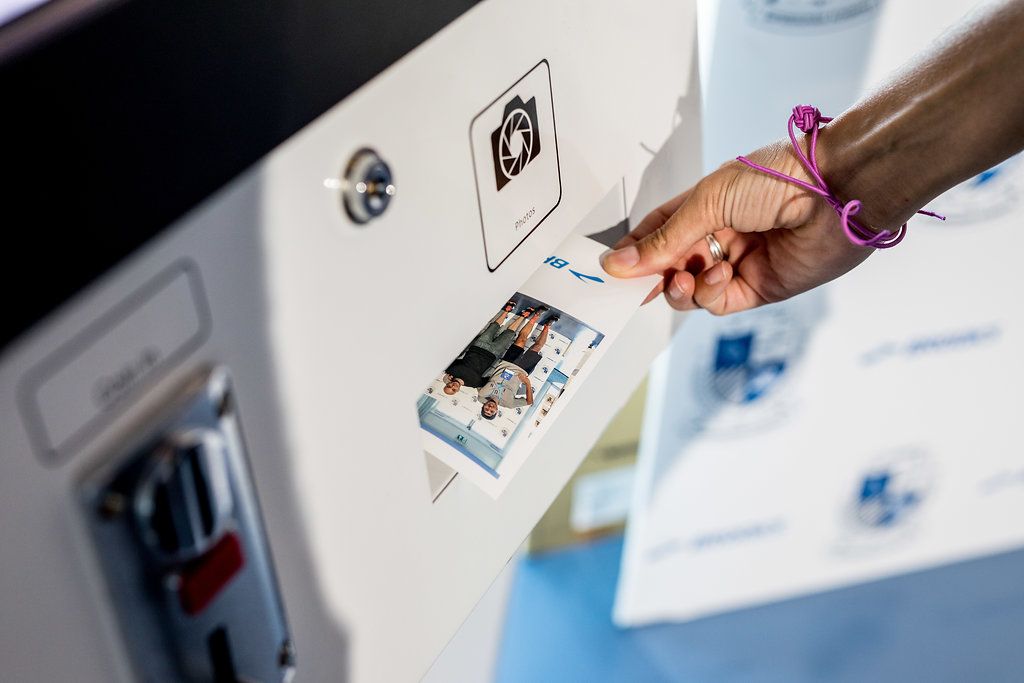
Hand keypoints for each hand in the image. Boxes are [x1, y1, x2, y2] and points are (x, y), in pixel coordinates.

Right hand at [600, 139, 872, 314]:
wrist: (836, 193)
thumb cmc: (776, 179)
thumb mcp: (707, 201)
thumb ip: (663, 239)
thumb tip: (618, 263)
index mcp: (703, 205)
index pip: (657, 232)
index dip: (634, 250)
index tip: (612, 267)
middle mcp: (717, 236)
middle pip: (668, 266)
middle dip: (653, 274)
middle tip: (642, 279)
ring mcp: (736, 264)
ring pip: (688, 291)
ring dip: (679, 288)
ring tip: (686, 277)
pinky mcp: (756, 289)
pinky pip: (716, 302)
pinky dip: (710, 293)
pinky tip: (720, 274)